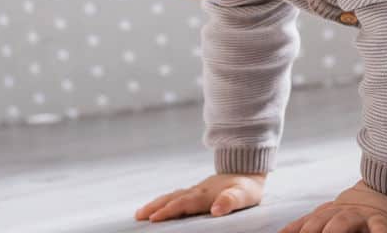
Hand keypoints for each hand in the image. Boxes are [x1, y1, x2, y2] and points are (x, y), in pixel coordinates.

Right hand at [135, 171, 265, 221]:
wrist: (248, 169)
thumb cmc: (247, 188)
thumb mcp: (243, 195)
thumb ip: (230, 201)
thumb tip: (215, 211)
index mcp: (206, 194)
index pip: (183, 204)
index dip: (169, 211)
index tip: (154, 218)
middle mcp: (197, 191)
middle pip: (172, 199)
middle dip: (155, 208)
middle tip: (138, 216)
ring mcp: (196, 190)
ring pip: (172, 196)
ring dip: (156, 204)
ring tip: (140, 213)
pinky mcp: (197, 191)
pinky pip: (177, 196)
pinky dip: (165, 201)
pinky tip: (159, 205)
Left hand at [278, 180, 386, 232]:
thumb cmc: (359, 209)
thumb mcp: (334, 212)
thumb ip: (312, 222)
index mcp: (328, 211)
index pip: (305, 222)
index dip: (292, 229)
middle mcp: (341, 212)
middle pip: (321, 221)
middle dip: (309, 231)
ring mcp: (361, 214)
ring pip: (343, 221)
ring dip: (333, 231)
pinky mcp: (381, 219)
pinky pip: (379, 228)